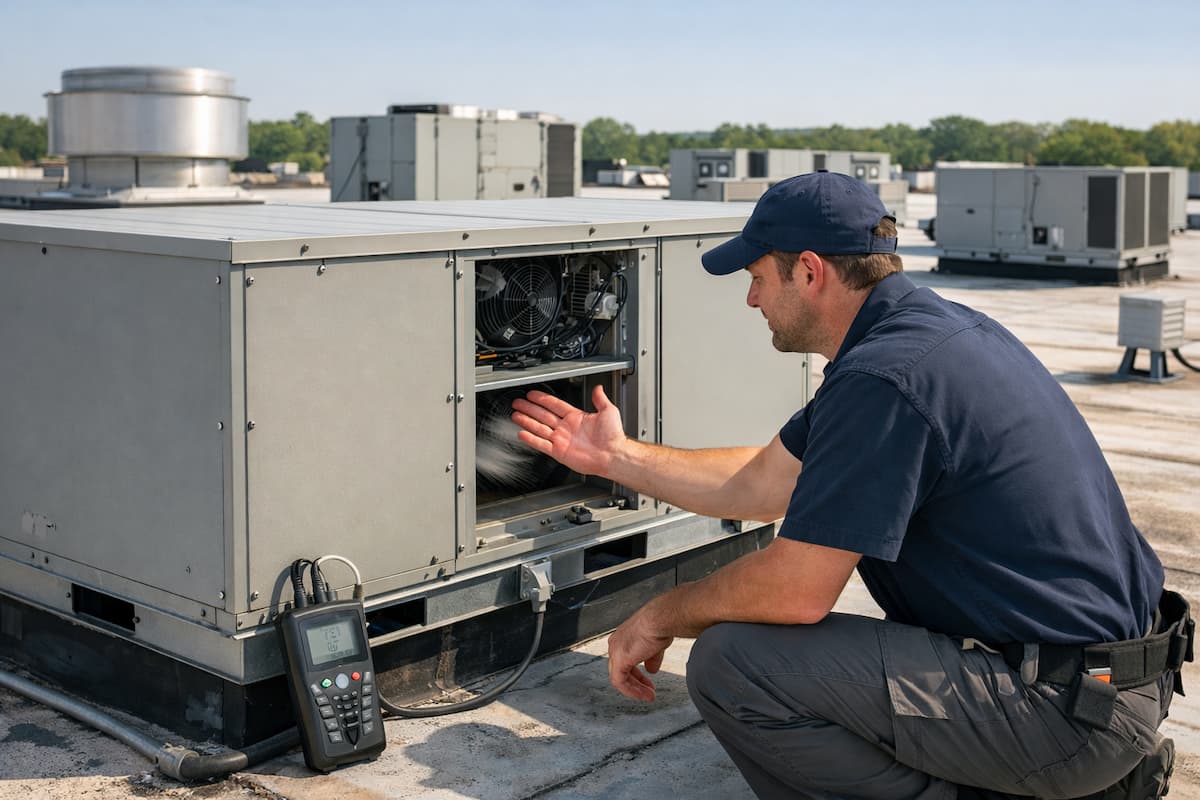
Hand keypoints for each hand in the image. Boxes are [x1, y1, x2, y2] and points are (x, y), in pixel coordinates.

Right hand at [511, 385, 625, 476]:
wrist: (613, 455)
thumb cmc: (613, 436)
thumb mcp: (608, 411)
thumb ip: (600, 399)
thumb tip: (598, 388)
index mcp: (576, 417)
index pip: (554, 405)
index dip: (542, 399)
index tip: (532, 394)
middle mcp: (566, 428)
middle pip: (542, 415)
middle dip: (529, 408)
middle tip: (518, 403)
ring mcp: (561, 439)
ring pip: (539, 428)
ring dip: (527, 421)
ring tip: (515, 415)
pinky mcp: (559, 451)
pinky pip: (541, 444)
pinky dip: (531, 439)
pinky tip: (522, 434)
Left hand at [606, 607, 673, 701]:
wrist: (661, 619)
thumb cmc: (662, 624)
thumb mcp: (656, 645)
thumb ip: (651, 658)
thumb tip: (651, 669)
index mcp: (623, 637)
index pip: (625, 660)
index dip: (637, 674)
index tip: (649, 682)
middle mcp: (616, 643)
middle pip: (621, 670)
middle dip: (636, 682)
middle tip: (649, 691)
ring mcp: (615, 651)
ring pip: (619, 677)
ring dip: (635, 689)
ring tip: (649, 696)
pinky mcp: (619, 660)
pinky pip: (620, 682)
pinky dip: (632, 690)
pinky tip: (645, 694)